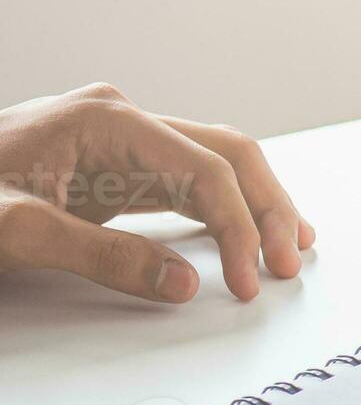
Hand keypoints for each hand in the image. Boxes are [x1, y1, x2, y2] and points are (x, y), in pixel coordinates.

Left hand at [0, 83, 314, 301]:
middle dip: (265, 207)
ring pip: (213, 162)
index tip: (252, 279)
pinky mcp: (109, 167)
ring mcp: (117, 141)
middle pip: (226, 153)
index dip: (239, 225)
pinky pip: (182, 181)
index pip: (204, 168)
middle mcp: (121, 120)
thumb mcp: (17, 232)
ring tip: (289, 247)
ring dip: (253, 205)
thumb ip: (104, 256)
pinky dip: (219, 209)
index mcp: (106, 121)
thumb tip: (185, 284)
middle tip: (290, 262)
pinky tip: (242, 234)